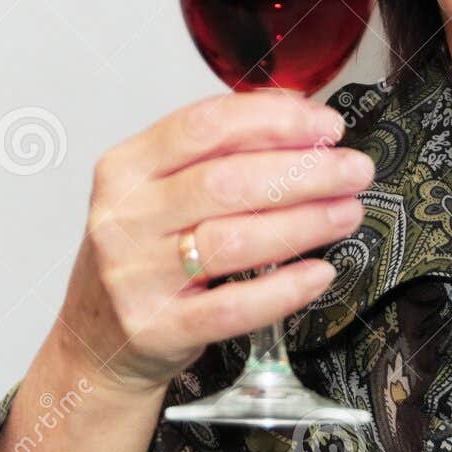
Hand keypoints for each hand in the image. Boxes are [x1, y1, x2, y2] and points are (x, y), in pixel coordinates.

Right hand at [54, 90, 373, 395]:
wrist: (97, 339)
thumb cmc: (142, 253)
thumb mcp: (158, 190)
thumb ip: (218, 149)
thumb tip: (296, 112)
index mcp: (126, 168)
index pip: (203, 125)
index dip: (274, 120)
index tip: (325, 125)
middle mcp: (125, 218)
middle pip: (226, 181)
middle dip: (304, 171)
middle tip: (353, 169)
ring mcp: (137, 276)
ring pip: (233, 241)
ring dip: (304, 223)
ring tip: (346, 212)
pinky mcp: (159, 327)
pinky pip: (234, 307)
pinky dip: (285, 288)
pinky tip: (318, 272)